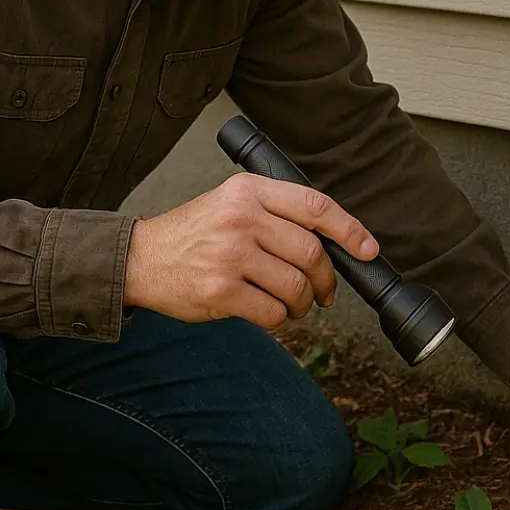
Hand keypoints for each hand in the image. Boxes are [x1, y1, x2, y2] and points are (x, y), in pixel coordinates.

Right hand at [123, 172, 379, 327]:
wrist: (141, 258)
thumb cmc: (193, 233)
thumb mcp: (232, 203)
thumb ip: (276, 213)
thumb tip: (335, 242)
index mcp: (249, 190)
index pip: (315, 205)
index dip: (350, 230)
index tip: (368, 250)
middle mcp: (241, 217)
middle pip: (312, 252)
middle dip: (327, 279)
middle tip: (325, 292)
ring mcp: (230, 255)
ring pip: (296, 286)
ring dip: (304, 304)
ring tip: (295, 305)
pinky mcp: (220, 291)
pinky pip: (273, 312)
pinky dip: (279, 319)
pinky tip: (269, 312)